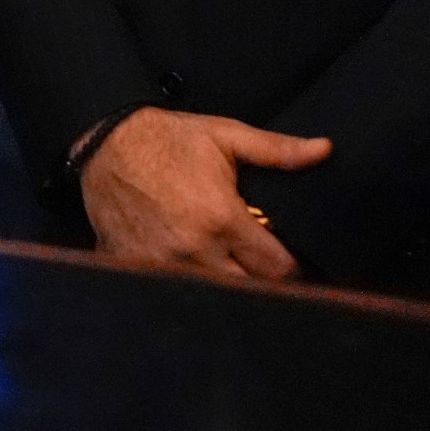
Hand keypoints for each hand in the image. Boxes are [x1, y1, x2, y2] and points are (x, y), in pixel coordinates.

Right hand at [79, 106, 328, 280]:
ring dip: (224, 284)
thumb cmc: (167, 138)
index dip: (289, 265)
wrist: (103, 142)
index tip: (287, 258)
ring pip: (212, 295)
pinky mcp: (134, 266)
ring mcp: (162, 263)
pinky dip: (183, 282)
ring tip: (227, 265)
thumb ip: (277, 150)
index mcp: (223, 218)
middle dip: (258, 279)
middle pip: (248, 289)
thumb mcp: (225, 136)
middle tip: (258, 263)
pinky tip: (187, 265)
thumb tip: (325, 150)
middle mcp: (195, 249)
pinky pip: (169, 289)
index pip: (277, 268)